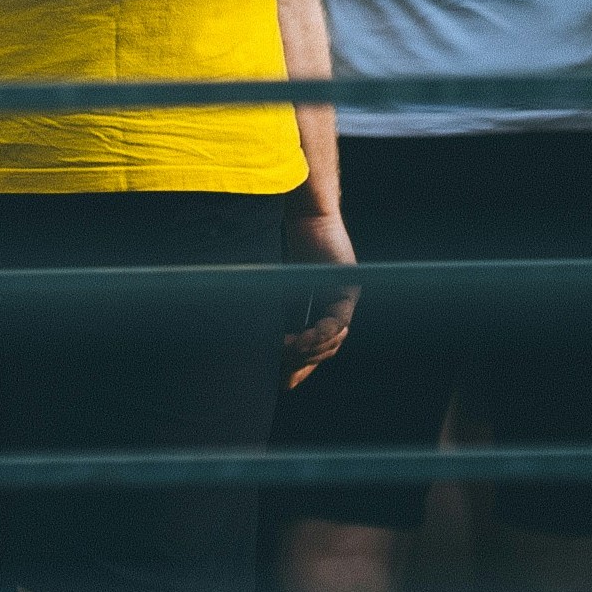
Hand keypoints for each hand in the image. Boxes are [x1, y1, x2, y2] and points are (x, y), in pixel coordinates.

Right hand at [281, 201, 358, 387]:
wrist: (299, 209)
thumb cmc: (277, 240)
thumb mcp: (269, 286)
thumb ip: (268, 313)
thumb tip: (244, 339)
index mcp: (312, 310)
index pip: (310, 352)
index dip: (297, 370)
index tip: (279, 382)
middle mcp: (331, 309)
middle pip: (321, 351)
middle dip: (299, 362)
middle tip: (278, 367)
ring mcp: (342, 300)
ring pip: (332, 340)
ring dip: (310, 349)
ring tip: (288, 350)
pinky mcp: (348, 288)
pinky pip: (339, 319)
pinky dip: (323, 331)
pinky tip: (307, 337)